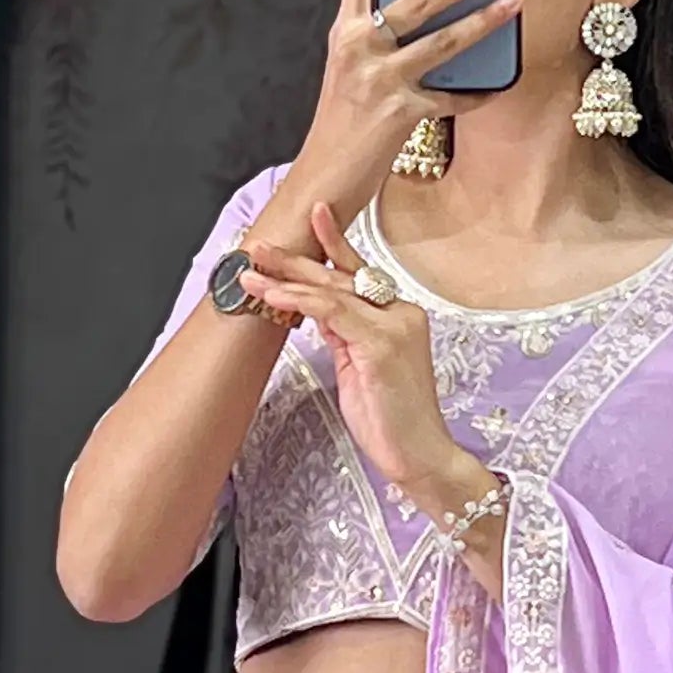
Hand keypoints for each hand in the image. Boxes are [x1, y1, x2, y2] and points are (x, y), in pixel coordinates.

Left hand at [239, 202, 491, 519]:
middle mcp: (400, 313)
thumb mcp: (360, 368)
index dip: (334, 242)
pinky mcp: (382, 344)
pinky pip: (331, 313)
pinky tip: (273, 296)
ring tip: (250, 271)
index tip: (313, 215)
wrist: (422, 457)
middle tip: (258, 244)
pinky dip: (299, 302)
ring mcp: (394, 326)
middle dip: (294, 260)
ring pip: (331, 290)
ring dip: (285, 279)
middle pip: (339, 276)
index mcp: (399, 316)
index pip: (358, 273)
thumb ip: (343, 334)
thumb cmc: (392, 423)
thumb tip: (316, 309)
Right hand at [276, 0, 520, 217]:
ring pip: (443, 42)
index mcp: (344, 33)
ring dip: (485, 21)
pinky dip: (478, 93)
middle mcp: (359, 48)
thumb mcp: (348, 74)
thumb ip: (376, 43)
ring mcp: (380, 80)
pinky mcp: (400, 114)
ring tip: (515, 2)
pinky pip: (453, 99)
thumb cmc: (340, 129)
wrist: (320, 182)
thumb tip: (420, 19)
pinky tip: (502, 83)